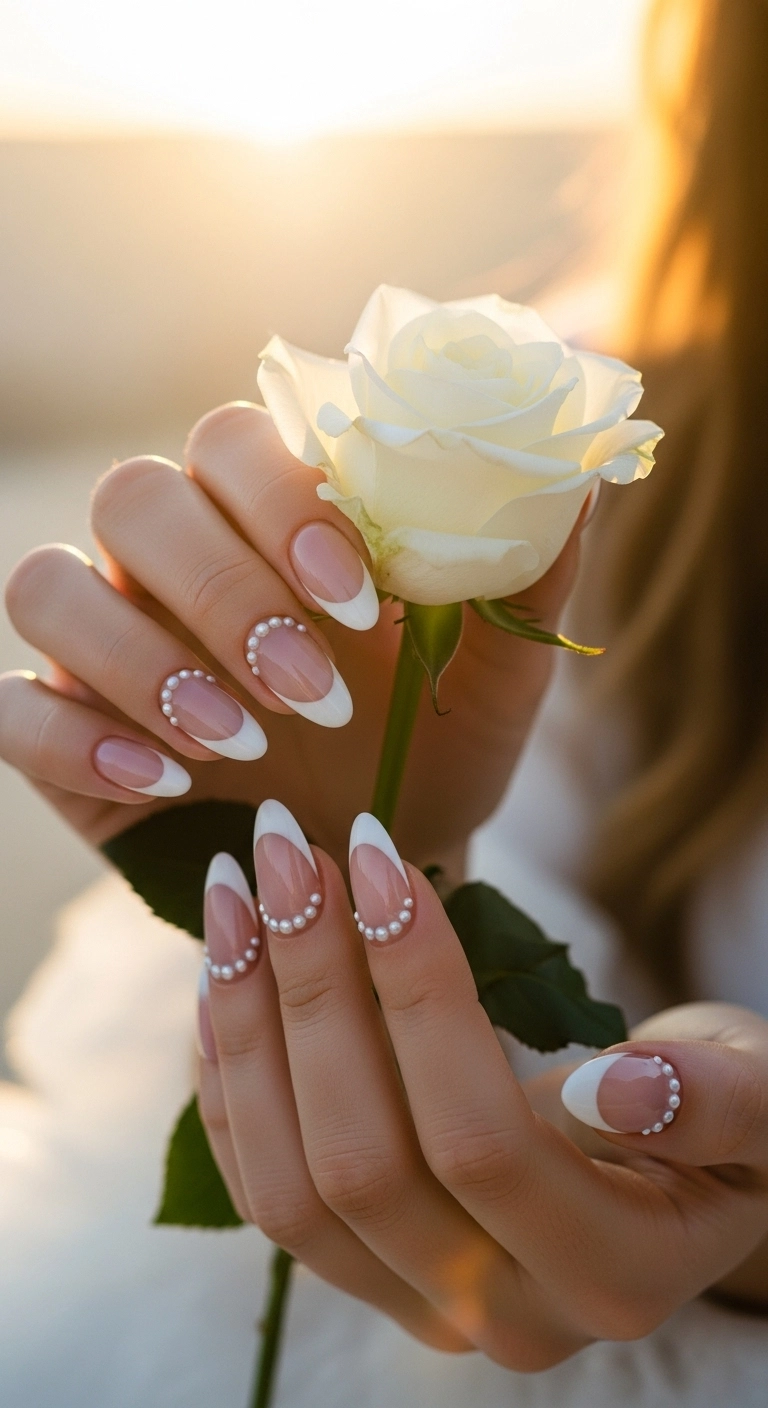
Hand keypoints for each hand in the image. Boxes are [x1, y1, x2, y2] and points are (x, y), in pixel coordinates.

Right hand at [0, 403, 584, 869]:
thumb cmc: (427, 758)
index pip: (231, 439)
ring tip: (242, 745)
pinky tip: (163, 785)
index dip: (279, 501)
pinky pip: (12, 706)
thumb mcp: (492, 689)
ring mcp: (105, 641)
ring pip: (49, 584)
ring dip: (140, 658)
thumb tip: (580, 485)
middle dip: (220, 589)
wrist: (371, 874)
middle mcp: (174, 563)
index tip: (358, 593)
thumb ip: (523, 588)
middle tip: (313, 688)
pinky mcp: (59, 729)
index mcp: (272, 522)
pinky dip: (73, 739)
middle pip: (133, 498)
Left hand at [199, 807, 767, 1367]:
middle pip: (361, 1161)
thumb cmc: (734, 1113)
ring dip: (248, 1027)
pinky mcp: (366, 1270)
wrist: (684, 1175)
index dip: (416, 991)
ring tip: (234, 889)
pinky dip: (231, 1083)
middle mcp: (499, 1313)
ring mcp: (420, 1300)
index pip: (479, 1137)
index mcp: (609, 1274)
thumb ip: (720, 1104)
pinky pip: (264, 1192)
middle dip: (309, 987)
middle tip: (284, 846)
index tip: (375, 853)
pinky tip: (222, 979)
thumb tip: (618, 1087)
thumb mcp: (766, 1095)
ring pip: (289, 1189)